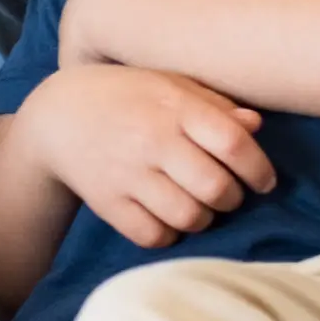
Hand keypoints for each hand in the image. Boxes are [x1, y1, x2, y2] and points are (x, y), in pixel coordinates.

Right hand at [14, 63, 276, 247]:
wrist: (55, 115)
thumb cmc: (125, 96)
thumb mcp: (168, 85)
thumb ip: (213, 105)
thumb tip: (256, 126)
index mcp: (173, 106)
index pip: (233, 143)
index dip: (259, 168)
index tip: (264, 181)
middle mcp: (152, 140)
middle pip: (216, 187)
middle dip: (231, 198)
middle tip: (226, 193)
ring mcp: (128, 174)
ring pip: (189, 217)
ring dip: (203, 218)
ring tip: (197, 205)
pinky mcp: (107, 203)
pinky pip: (153, 236)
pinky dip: (168, 233)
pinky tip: (167, 217)